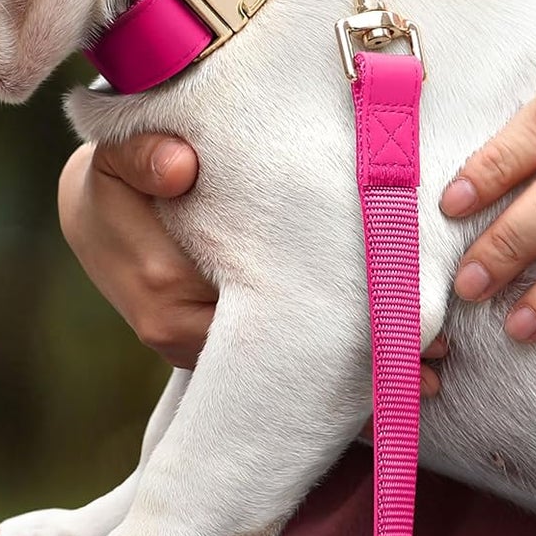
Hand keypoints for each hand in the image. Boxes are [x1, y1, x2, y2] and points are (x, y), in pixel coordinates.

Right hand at [58, 138, 445, 392]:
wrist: (96, 210)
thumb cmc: (118, 179)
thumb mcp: (119, 158)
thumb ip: (144, 157)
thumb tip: (178, 168)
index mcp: (169, 297)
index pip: (259, 324)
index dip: (331, 323)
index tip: (397, 326)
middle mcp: (185, 337)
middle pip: (281, 358)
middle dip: (359, 359)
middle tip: (438, 352)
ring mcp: (199, 349)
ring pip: (283, 369)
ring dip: (354, 375)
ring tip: (434, 371)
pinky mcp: (214, 345)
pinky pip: (275, 366)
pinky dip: (330, 376)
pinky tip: (393, 379)